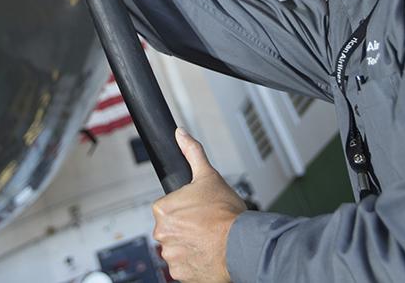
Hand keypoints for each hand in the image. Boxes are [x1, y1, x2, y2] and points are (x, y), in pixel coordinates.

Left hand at [152, 129, 244, 282]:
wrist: (242, 245)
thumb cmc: (226, 214)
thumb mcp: (210, 176)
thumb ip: (192, 153)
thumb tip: (181, 134)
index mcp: (163, 209)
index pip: (168, 208)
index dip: (185, 208)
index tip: (199, 211)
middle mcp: (162, 234)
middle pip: (171, 229)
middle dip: (186, 228)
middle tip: (206, 226)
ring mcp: (171, 255)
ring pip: (177, 248)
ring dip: (190, 246)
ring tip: (209, 240)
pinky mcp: (180, 274)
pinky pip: (183, 267)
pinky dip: (194, 262)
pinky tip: (208, 254)